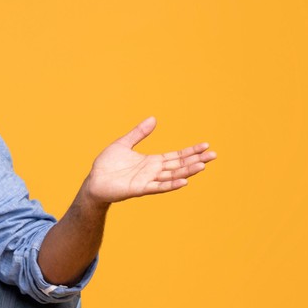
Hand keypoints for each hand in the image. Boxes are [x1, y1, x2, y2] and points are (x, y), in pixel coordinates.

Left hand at [80, 117, 216, 205]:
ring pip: (172, 175)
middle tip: (214, 155)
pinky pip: (158, 187)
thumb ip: (139, 133)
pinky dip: (171, 185)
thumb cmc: (106, 166)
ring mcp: (147, 181)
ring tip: (203, 165)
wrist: (93, 183)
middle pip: (179, 165)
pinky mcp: (138, 189)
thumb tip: (154, 119)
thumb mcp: (124, 144)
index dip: (191, 151)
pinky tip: (183, 182)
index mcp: (151, 162)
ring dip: (187, 171)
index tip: (206, 146)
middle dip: (196, 160)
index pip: (176, 156)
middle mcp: (153, 172)